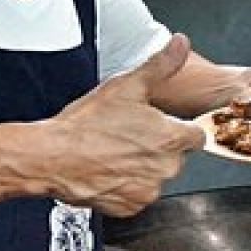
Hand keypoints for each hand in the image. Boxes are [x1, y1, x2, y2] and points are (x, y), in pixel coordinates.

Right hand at [22, 35, 204, 216]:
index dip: (180, 128)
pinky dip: (126, 186)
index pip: (197, 137)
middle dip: (158, 148)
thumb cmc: (87, 125)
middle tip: (130, 136)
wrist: (53, 157)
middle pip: (176, 157)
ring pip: (155, 177)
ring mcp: (149, 190)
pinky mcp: (131, 207)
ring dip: (142, 167)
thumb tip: (180, 44)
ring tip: (115, 151)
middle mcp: (166, 168)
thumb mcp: (127, 85)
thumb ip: (161, 65)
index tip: (162, 125)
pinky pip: (137, 196)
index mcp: (171, 138)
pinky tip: (108, 170)